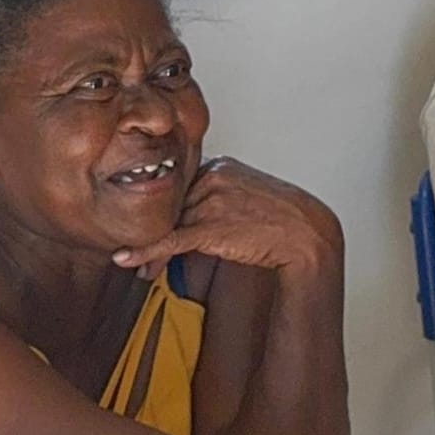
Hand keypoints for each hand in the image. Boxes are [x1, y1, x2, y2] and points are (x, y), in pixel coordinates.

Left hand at [112, 157, 343, 281]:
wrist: (306, 234)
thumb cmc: (280, 218)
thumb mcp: (247, 195)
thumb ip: (219, 195)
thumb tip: (194, 214)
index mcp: (221, 165)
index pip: (178, 186)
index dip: (163, 212)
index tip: (151, 228)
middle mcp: (212, 177)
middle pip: (167, 205)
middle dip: (152, 231)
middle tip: (137, 253)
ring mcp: (211, 201)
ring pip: (165, 224)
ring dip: (149, 250)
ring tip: (141, 269)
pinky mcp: (211, 226)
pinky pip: (170, 240)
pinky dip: (145, 251)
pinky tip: (127, 260)